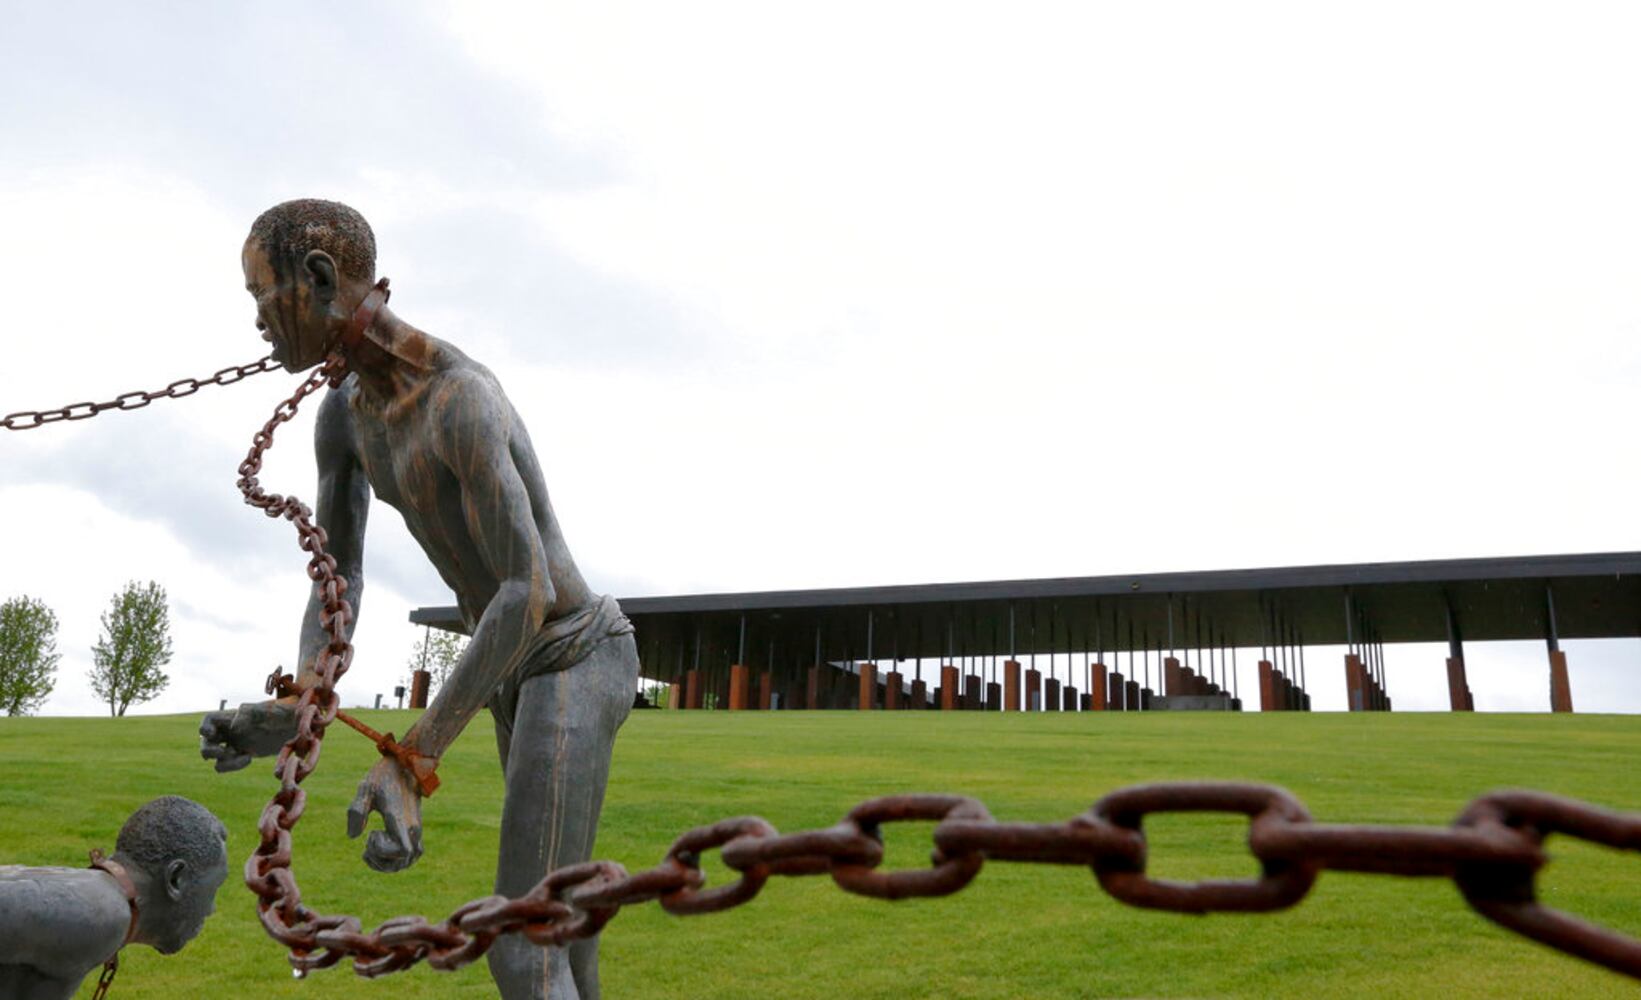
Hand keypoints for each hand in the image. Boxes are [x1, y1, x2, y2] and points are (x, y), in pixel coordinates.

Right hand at [198, 699, 296, 771]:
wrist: (301, 726)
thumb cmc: (288, 712)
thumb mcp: (272, 710)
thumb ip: (254, 713)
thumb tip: (235, 723)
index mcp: (235, 716)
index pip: (210, 720)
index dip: (205, 728)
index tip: (211, 734)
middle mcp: (232, 730)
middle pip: (206, 741)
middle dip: (210, 750)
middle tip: (226, 752)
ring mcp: (237, 743)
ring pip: (215, 756)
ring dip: (222, 760)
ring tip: (242, 756)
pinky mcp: (245, 753)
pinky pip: (228, 764)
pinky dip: (233, 764)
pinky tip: (247, 757)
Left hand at [347, 756, 423, 871]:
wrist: (406, 764)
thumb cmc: (384, 776)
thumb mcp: (366, 789)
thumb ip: (357, 812)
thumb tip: (353, 836)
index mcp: (400, 819)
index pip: (402, 851)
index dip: (383, 851)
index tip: (372, 833)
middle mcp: (411, 827)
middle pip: (403, 861)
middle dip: (381, 861)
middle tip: (367, 846)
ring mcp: (416, 828)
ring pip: (409, 859)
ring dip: (389, 862)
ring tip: (372, 850)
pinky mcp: (416, 827)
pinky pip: (413, 853)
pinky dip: (399, 858)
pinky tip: (384, 848)